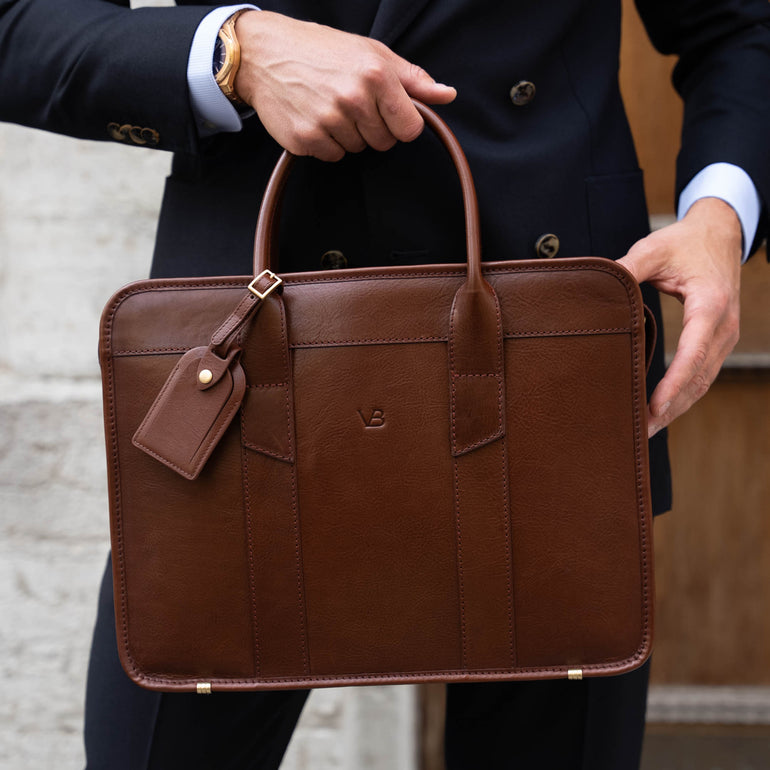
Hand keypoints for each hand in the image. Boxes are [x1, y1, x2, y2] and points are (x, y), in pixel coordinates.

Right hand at [233, 11, 456, 160]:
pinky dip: (326, 143)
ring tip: (330, 106)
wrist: (265, 54)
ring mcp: (328, 121)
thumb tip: (448, 95)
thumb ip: (413, 79)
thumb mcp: (373, 54)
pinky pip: (332, 156)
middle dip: (372, 128)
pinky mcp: (306, 138)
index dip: (400, 123)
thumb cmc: (322, 51)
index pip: (410, 129)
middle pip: (384, 143)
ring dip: (348, 135)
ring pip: (358, 150)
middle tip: (351, 103)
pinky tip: (315, 117)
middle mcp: (353, 98)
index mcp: (376, 75)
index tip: (385, 111)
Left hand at [618, 198, 741, 437]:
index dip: (675, 381)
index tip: (656, 405)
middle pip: (700, 377)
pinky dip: (685, 395)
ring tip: (648, 427)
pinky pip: (703, 374)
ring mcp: (724, 336)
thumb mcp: (655, 249)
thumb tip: (599, 287)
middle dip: (673, 406)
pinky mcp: (717, 341)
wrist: (720, 234)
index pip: (694, 350)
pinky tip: (663, 409)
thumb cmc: (686, 243)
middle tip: (642, 429)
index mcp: (710, 303)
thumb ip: (628, 267)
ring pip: (704, 382)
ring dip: (678, 407)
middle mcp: (723, 325)